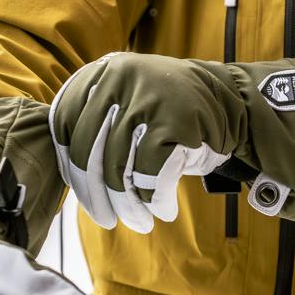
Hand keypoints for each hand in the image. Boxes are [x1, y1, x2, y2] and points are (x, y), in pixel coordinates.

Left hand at [50, 53, 236, 231]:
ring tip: (139, 222)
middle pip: (88, 150)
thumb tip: (68, 176)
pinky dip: (155, 199)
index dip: (70, 165)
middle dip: (96, 195)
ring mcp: (147, 99)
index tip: (83, 194)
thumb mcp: (127, 102)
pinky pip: (150, 173)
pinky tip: (162, 210)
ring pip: (118, 167)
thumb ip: (96, 125)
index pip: (65, 124)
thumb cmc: (168, 113)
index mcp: (101, 72)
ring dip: (127, 205)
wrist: (229, 100)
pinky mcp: (174, 121)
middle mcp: (119, 79)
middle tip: (105, 220)